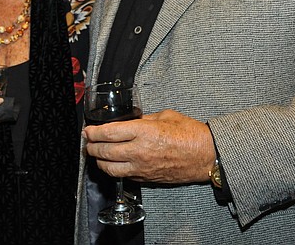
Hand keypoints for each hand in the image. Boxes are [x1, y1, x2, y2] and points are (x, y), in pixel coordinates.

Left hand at [83, 109, 215, 184]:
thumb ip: (145, 119)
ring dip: (99, 161)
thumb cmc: (190, 133)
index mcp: (143, 132)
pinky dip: (115, 170)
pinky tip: (113, 164)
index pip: (109, 133)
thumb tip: (132, 121)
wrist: (206, 156)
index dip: (94, 132)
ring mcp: (142, 168)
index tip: (88, 130)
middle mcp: (139, 151)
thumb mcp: (166, 116)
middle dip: (92, 147)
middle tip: (88, 142)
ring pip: (110, 169)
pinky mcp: (147, 179)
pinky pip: (124, 176)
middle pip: (105, 152)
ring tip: (96, 155)